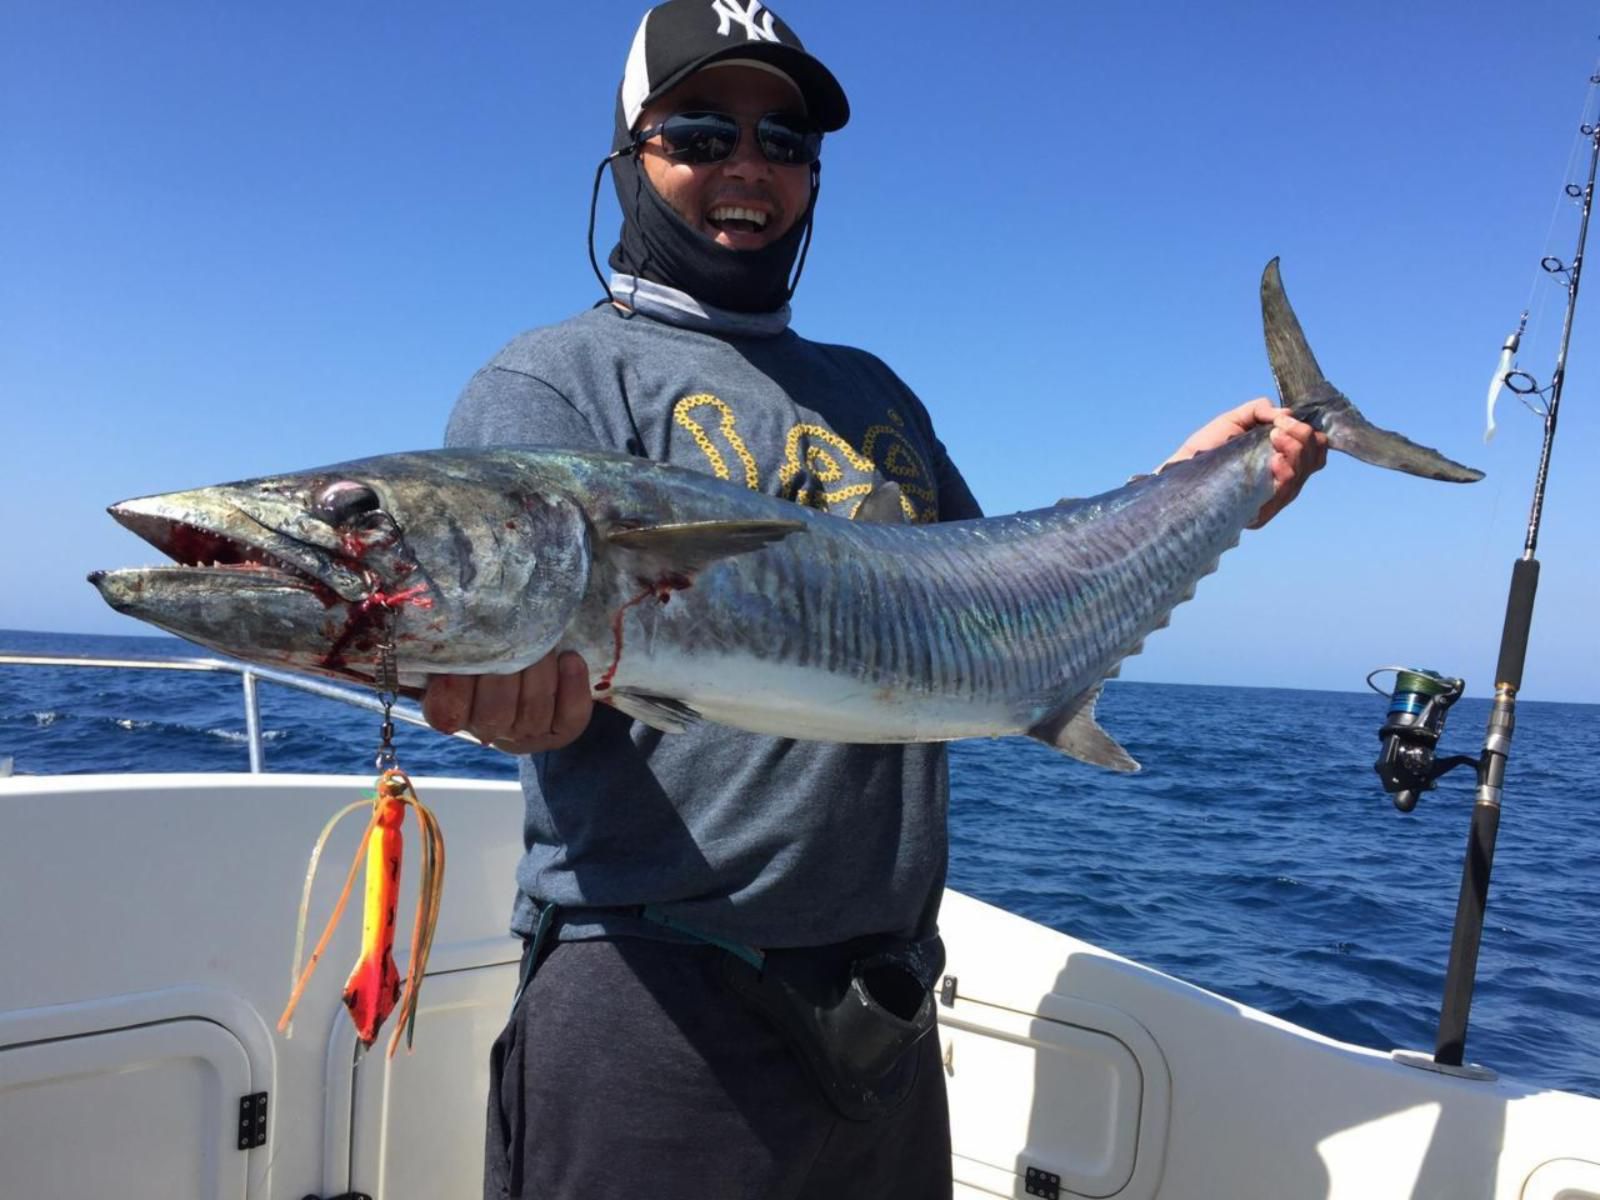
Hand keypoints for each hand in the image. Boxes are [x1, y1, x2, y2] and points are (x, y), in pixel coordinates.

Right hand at [422, 651, 592, 754]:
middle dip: (505, 670)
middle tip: (513, 635)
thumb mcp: (462, 647)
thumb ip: (450, 639)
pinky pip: (571, 714)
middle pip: (494, 712)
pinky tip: (570, 658)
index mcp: (454, 710)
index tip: (463, 656)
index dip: (452, 689)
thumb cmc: (486, 654)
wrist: (526, 679)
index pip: (445, 712)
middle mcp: (489, 728)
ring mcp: (528, 732)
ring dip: (541, 672)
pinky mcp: (563, 729)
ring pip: (533, 710)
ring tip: (545, 640)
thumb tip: (444, 617)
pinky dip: (572, 685)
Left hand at [1158, 398, 1327, 528]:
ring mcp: (1270, 500)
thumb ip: (1261, 411)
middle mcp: (1279, 483)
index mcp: (1280, 462)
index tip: (1286, 422)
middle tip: (1278, 429)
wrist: (1180, 470)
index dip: (1310, 436)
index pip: (1313, 454)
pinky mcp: (1258, 512)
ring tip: (1274, 437)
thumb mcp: (1234, 420)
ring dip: (1294, 451)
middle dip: (1302, 439)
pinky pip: (1285, 493)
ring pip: (1301, 477)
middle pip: (1313, 463)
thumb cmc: (1206, 448)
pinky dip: (1286, 471)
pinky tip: (1275, 460)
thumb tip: (1288, 413)